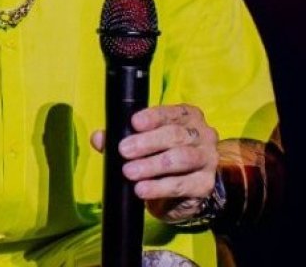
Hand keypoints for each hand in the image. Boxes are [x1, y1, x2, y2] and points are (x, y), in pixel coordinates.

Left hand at [90, 103, 219, 223]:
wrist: (181, 193)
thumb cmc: (161, 157)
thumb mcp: (141, 144)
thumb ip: (120, 138)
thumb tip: (98, 138)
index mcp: (187, 116)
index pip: (171, 113)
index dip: (152, 117)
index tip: (133, 123)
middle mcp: (202, 134)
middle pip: (176, 135)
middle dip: (147, 142)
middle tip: (124, 151)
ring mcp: (207, 159)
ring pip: (181, 158)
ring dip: (152, 165)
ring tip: (130, 172)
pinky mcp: (204, 184)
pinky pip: (182, 185)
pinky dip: (159, 187)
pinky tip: (142, 189)